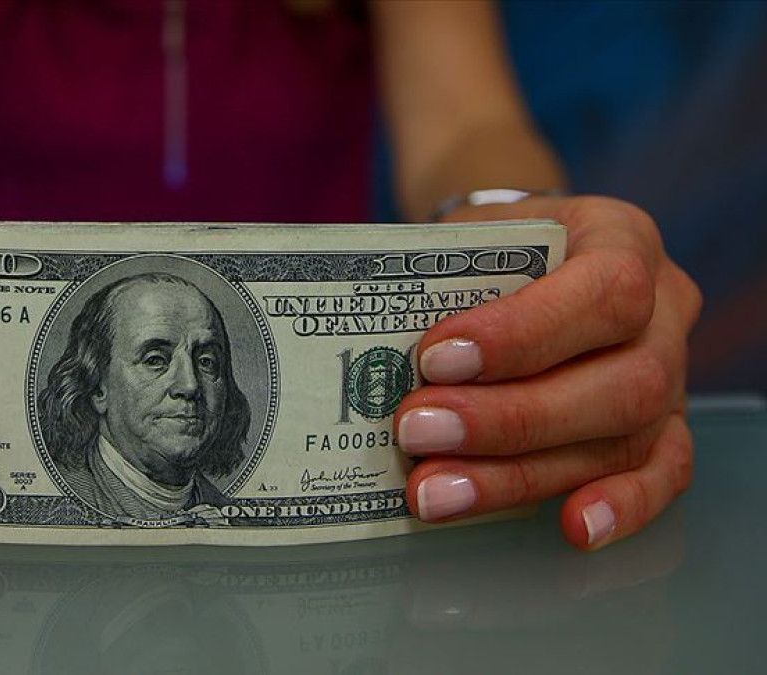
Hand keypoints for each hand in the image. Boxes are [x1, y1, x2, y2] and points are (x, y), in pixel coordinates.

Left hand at [398, 196, 701, 549]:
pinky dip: (619, 507)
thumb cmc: (488, 249)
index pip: (602, 292)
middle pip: (621, 382)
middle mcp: (664, 310)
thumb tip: (380, 359)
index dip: (522, 334)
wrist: (518, 254)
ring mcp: (673, 376)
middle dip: (508, 419)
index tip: (434, 359)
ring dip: (520, 475)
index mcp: (621, 238)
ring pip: (624, 441)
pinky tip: (571, 529)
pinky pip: (663, 476)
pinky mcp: (665, 429)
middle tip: (415, 431)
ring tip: (434, 490)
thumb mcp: (470, 237)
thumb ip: (444, 285)